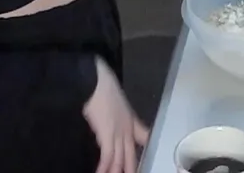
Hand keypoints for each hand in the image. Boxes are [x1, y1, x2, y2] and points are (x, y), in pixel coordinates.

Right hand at [83, 56, 149, 172]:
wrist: (97, 80)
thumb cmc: (103, 84)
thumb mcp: (115, 97)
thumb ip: (115, 109)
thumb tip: (109, 112)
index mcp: (130, 118)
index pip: (144, 136)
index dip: (146, 146)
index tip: (145, 155)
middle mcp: (127, 127)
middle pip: (131, 153)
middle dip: (131, 167)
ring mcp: (119, 131)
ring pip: (120, 157)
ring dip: (117, 170)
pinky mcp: (108, 134)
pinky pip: (108, 155)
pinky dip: (104, 166)